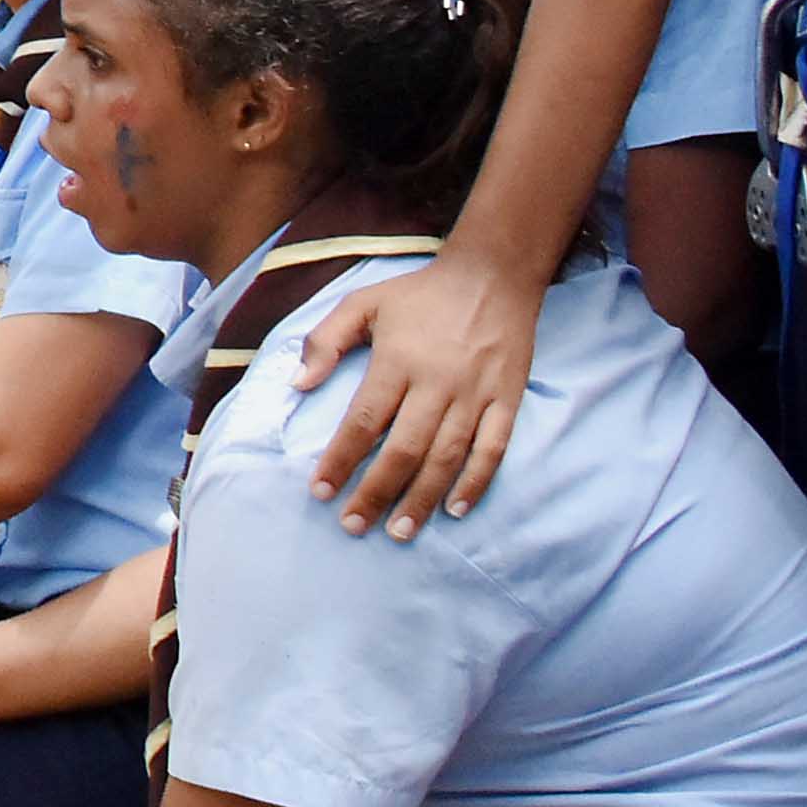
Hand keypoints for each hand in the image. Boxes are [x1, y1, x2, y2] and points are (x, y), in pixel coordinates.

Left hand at [288, 253, 538, 533]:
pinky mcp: (507, 399)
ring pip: (447, 456)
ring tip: (399, 531)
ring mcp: (476, 393)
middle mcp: (438, 382)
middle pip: (404, 449)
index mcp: (398, 360)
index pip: (363, 421)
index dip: (340, 459)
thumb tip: (298, 385)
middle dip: (376, 492)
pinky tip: (455, 509)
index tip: (320, 491)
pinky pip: (493, 449)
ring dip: (422, 498)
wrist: (494, 275)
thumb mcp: (363, 302)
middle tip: (353, 525)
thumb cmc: (421, 294)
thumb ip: (325, 341)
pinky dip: (476, 482)